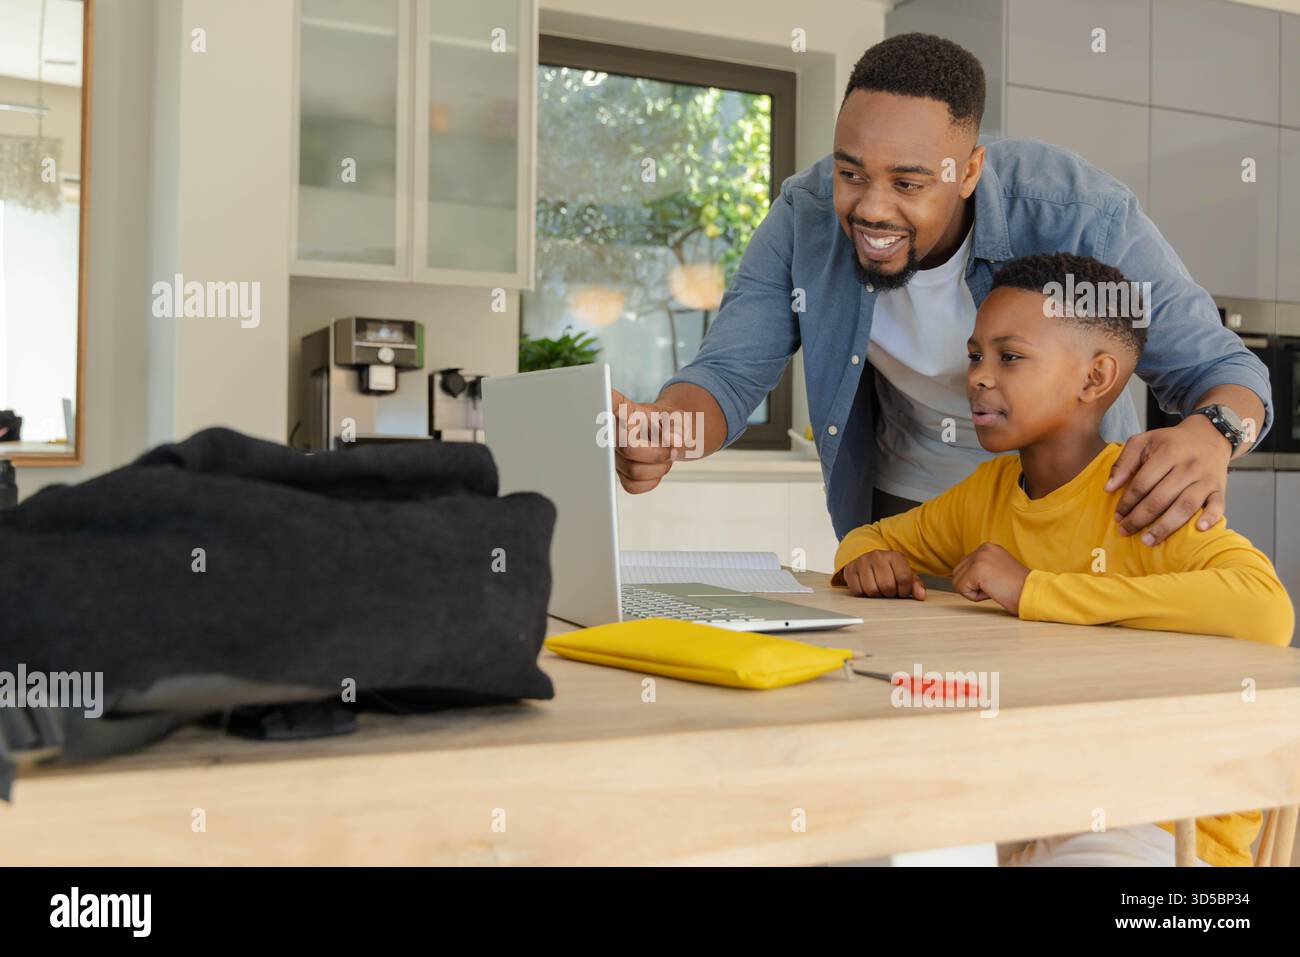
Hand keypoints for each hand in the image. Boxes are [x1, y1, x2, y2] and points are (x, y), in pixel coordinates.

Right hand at [611, 389, 682, 493]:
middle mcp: (615, 432)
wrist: (672, 437)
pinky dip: (651, 481)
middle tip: (671, 449)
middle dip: (658, 454)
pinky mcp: (619, 472)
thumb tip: (671, 439)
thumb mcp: (679, 419)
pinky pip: (632, 485)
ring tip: (665, 458)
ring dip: (658, 468)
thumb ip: (676, 426)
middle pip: (628, 448)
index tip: (605, 394)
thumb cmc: (672, 424)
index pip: (613, 403)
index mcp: (629, 412)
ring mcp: (615, 454)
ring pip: (633, 471)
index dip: (608, 401)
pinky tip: (655, 470)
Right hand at [841, 550, 926, 599]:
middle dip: (890, 594)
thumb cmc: (889, 571)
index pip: (904, 578)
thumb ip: (915, 585)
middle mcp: (878, 556)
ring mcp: (862, 562)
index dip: (904, 591)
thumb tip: (921, 595)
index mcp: (895, 556)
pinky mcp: (850, 570)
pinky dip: (864, 594)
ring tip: (878, 589)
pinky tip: (867, 588)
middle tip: (889, 591)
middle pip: (887, 586)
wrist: (867, 560)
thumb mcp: (904, 574)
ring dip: (876, 595)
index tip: (902, 591)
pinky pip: (858, 591)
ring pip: (872, 590)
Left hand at [951, 543, 1028, 614]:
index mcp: (988, 547)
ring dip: (974, 591)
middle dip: (973, 585)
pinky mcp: (976, 569)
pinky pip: (961, 589)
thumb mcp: (998, 570)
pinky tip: (993, 591)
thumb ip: (982, 568)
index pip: (963, 567)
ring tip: (995, 588)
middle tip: (996, 586)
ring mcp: (979, 557)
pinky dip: (975, 596)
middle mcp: (982, 548)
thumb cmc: (1019, 588)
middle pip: (957, 573)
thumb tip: (960, 577)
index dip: (977, 582)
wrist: (1033, 593)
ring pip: (957, 581)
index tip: (997, 582)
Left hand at [1105, 416, 1229, 544]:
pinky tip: (1199, 529)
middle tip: (1125, 531)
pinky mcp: (1220, 488)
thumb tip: (1108, 488)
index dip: (1127, 502)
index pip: (1142, 483)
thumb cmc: (1170, 443)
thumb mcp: (1142, 442)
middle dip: (1140, 518)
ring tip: (1148, 541)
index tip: (1117, 516)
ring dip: (1166, 526)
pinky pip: (1218, 505)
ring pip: (1186, 506)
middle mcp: (1188, 466)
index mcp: (1167, 453)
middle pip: (1161, 498)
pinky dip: (1211, 517)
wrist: (1208, 437)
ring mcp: (1206, 478)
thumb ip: (1123, 463)